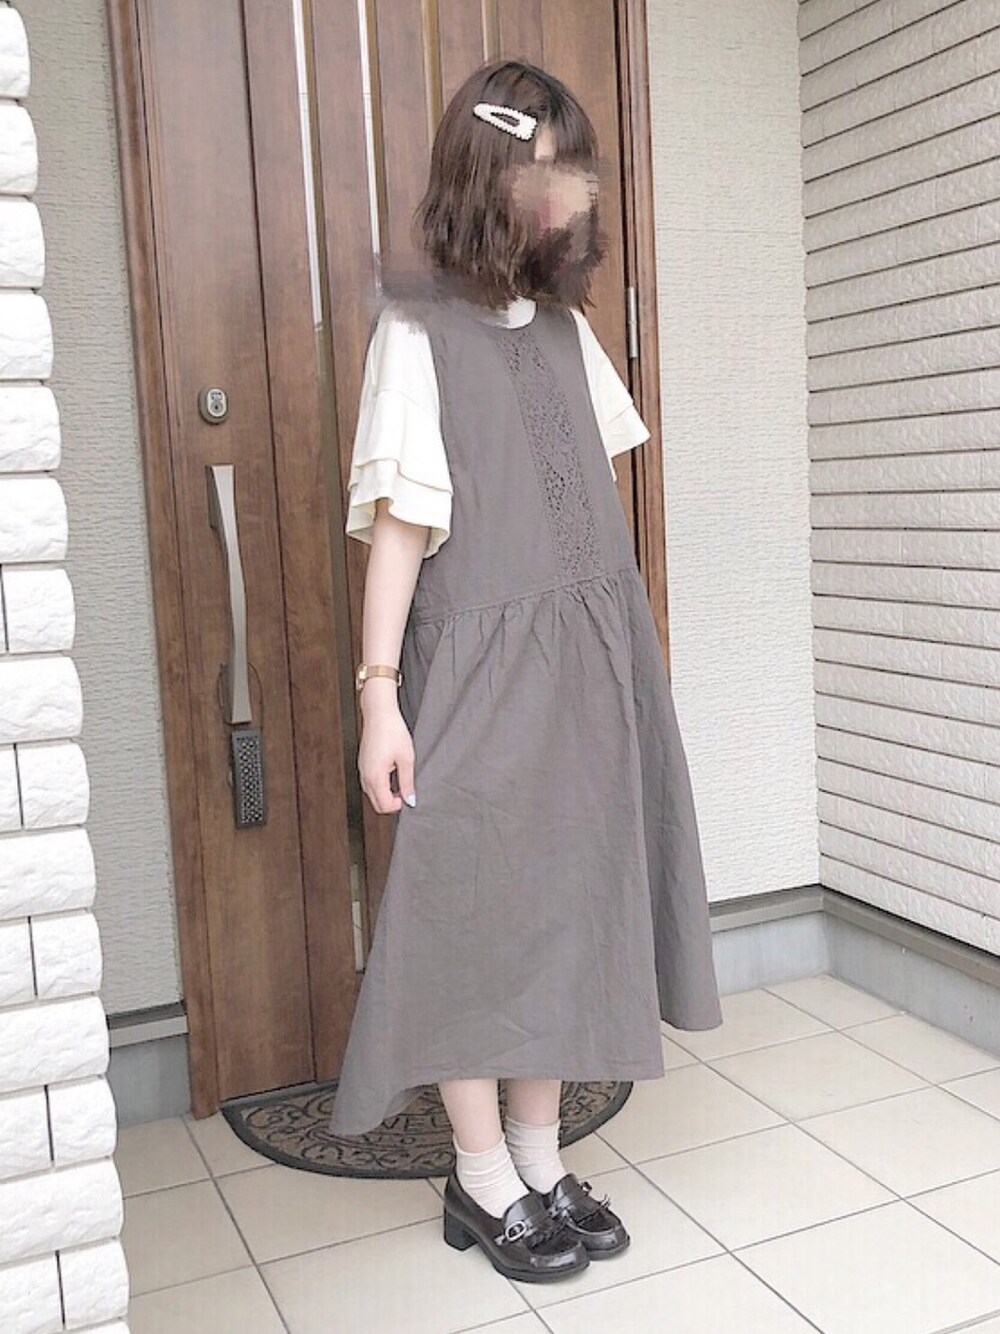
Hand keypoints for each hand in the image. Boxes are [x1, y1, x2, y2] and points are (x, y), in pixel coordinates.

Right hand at [358, 695, 416, 813]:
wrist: (379, 713)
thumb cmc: (392, 731)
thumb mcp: (406, 758)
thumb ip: (407, 782)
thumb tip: (410, 799)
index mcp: (375, 777)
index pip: (384, 805)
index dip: (398, 805)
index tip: (407, 794)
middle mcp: (365, 775)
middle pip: (375, 803)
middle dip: (390, 802)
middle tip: (404, 789)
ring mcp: (362, 769)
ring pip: (371, 793)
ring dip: (385, 793)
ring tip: (398, 778)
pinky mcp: (362, 763)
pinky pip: (369, 782)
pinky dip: (380, 784)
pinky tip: (390, 771)